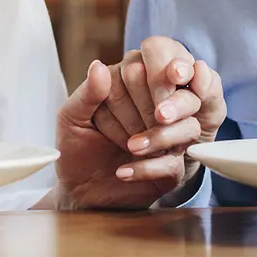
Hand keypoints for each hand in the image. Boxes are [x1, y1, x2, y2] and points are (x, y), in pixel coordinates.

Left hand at [55, 37, 225, 209]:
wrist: (80, 190)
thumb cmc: (77, 147)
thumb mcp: (72, 117)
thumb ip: (87, 93)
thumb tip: (99, 66)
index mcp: (133, 84)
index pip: (152, 67)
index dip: (152, 74)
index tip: (146, 84)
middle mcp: (157, 106)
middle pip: (173, 94)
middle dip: (148, 108)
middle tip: (127, 128)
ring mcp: (169, 136)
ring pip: (185, 126)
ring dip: (156, 136)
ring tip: (129, 147)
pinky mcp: (172, 167)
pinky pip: (172, 163)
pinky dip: (146, 167)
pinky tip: (123, 171)